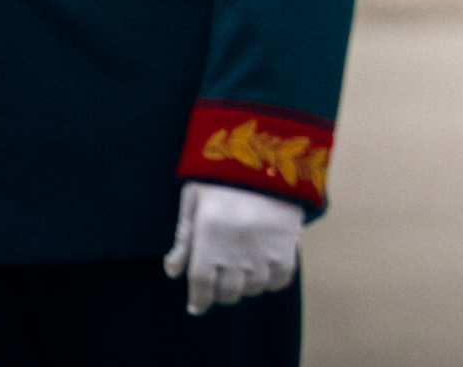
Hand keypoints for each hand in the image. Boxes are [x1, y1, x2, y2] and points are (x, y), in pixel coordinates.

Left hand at [163, 182, 302, 315]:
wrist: (270, 156)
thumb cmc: (224, 178)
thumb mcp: (194, 201)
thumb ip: (184, 238)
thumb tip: (174, 271)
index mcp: (210, 236)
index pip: (201, 284)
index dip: (199, 300)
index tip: (197, 305)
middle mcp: (236, 249)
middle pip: (227, 292)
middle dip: (220, 293)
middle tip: (220, 284)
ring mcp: (265, 250)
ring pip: (252, 289)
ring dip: (245, 288)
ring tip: (242, 275)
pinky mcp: (288, 246)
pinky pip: (280, 279)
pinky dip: (271, 282)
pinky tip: (264, 272)